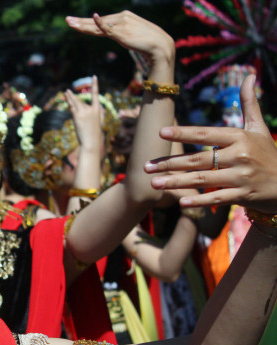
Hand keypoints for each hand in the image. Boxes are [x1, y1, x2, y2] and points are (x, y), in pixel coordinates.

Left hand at [65, 76, 102, 149]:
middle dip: (77, 104)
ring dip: (70, 97)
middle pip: (81, 102)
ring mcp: (84, 112)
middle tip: (70, 96)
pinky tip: (65, 97)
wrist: (91, 141)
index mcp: (98, 109)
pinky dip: (68, 103)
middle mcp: (91, 109)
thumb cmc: (94, 133)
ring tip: (65, 91)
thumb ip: (92, 112)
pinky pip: (72, 108)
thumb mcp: (97, 121)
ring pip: (75, 103)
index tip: (94, 76)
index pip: (96, 94)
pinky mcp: (77, 116)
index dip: (95, 85)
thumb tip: (86, 107)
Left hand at [66, 11, 173, 69]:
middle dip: (80, 22)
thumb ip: (122, 33)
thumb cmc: (148, 42)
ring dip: (83, 24)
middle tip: (66, 20)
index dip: (86, 23)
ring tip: (70, 23)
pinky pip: (108, 28)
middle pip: (95, 22)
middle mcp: (120, 19)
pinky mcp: (122, 33)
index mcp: (122, 17)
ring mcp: (121, 25)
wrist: (160, 45)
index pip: (100, 21)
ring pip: (97, 26)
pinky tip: (94, 17)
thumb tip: (116, 35)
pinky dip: (100, 23)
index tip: (75, 23)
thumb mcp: (131, 35)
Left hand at [145, 75, 276, 213]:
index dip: (183, 133)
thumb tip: (249, 75)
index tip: (161, 132)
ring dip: (176, 182)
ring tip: (154, 184)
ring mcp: (241, 176)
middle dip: (170, 163)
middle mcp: (240, 156)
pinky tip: (181, 203)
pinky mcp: (243, 195)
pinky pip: (217, 197)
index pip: (206, 134)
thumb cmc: (268, 153)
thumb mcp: (259, 128)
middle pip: (198, 159)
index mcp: (239, 137)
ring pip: (202, 179)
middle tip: (146, 166)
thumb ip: (249, 103)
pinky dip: (200, 201)